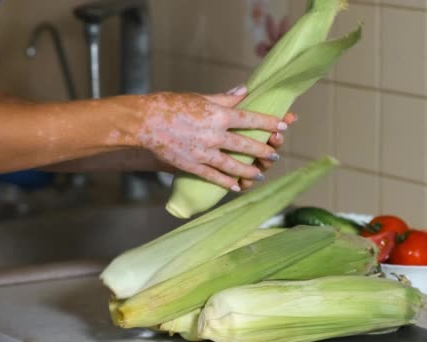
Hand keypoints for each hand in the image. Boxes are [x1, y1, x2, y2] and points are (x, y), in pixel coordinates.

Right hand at [136, 87, 287, 190]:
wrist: (143, 123)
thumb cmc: (169, 105)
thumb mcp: (199, 97)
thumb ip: (224, 98)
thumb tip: (244, 91)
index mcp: (218, 115)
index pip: (251, 119)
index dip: (269, 123)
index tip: (283, 125)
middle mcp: (215, 135)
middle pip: (247, 145)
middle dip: (264, 150)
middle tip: (275, 154)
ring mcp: (204, 152)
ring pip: (234, 165)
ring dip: (249, 170)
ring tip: (259, 174)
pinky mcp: (192, 165)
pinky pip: (214, 176)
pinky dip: (227, 182)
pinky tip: (236, 186)